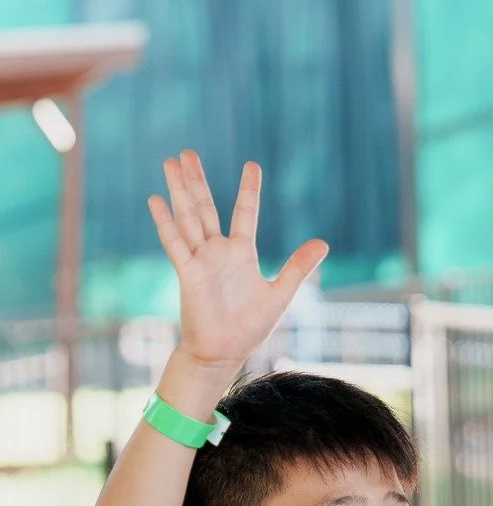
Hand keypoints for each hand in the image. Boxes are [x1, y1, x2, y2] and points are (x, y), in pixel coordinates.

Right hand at [148, 152, 326, 371]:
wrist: (224, 352)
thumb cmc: (249, 327)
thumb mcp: (280, 293)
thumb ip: (298, 267)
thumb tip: (323, 242)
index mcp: (241, 254)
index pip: (244, 213)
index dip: (248, 190)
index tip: (251, 164)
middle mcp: (218, 252)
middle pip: (206, 207)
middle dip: (197, 180)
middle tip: (187, 152)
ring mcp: (201, 260)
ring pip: (188, 218)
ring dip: (179, 191)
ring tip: (171, 163)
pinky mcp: (188, 274)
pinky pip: (175, 244)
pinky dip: (166, 223)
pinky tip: (156, 200)